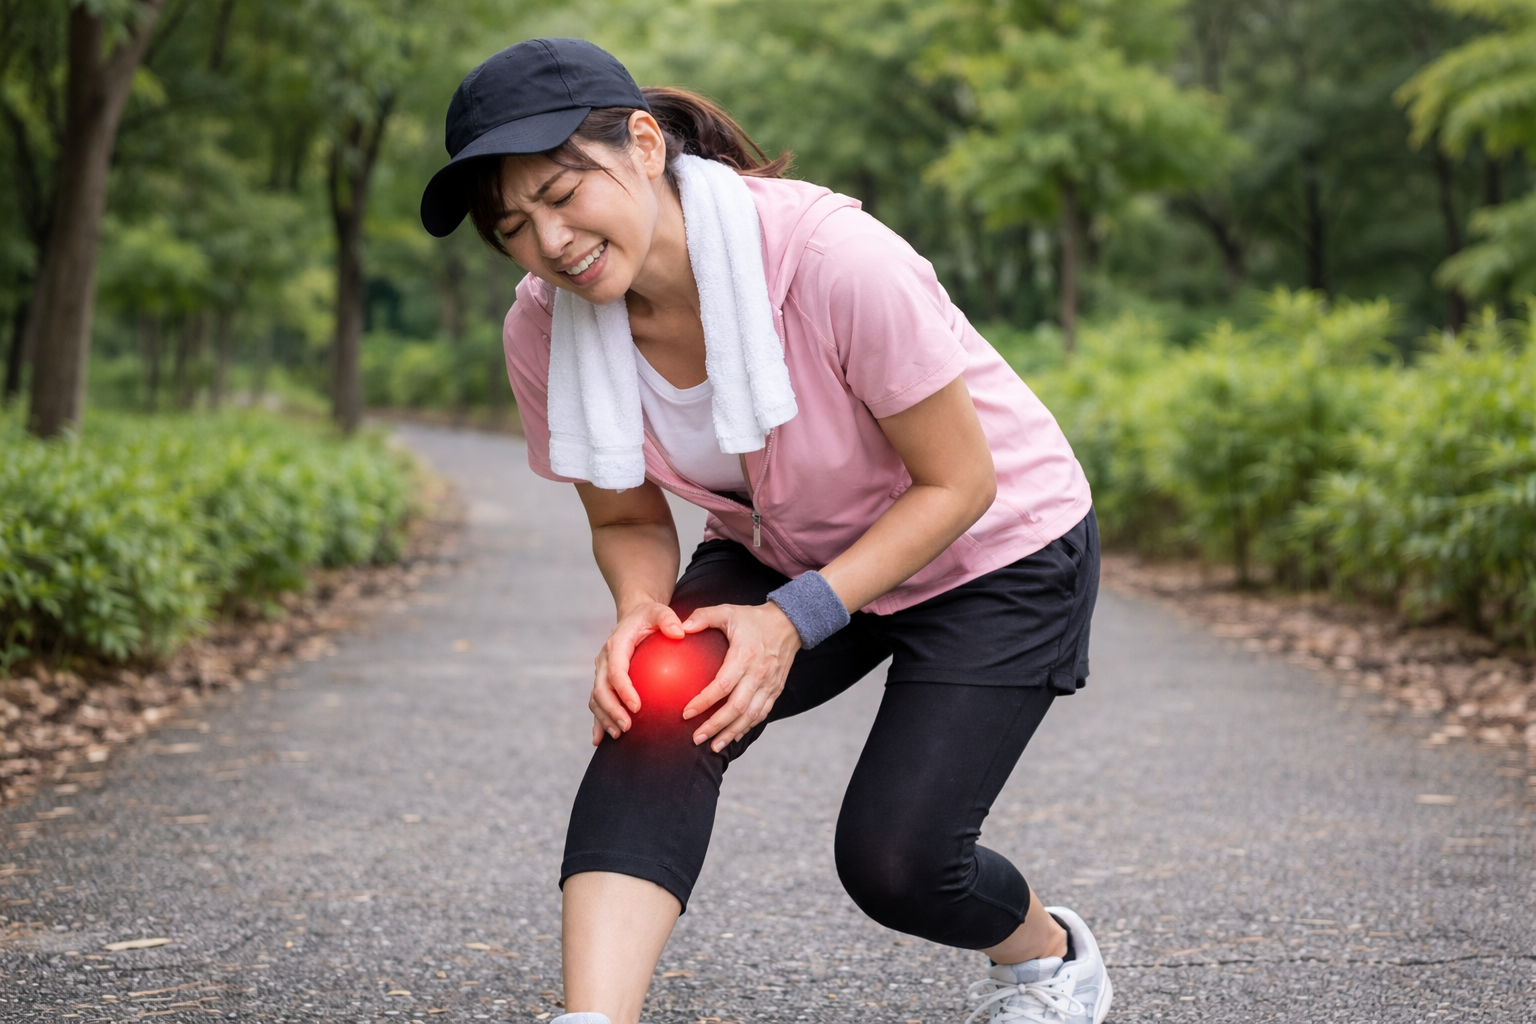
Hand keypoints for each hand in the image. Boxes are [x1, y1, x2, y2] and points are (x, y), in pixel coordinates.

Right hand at [590, 601, 685, 744]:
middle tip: (627, 726)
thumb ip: (668, 619)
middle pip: (601, 689)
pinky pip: (597, 702)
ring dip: (605, 718)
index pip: (616, 670)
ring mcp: (601, 671)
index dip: (623, 690)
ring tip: (619, 733)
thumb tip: (680, 633)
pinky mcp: (603, 680)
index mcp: (616, 644)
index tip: (637, 706)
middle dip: (612, 710)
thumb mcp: (659, 611)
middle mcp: (604, 659)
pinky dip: (597, 721)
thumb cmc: (649, 616)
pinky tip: (601, 740)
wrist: (633, 616)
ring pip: (596, 698)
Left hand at [680, 602, 801, 751]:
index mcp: (745, 656)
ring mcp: (769, 684)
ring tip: (714, 746)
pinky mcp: (775, 690)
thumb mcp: (728, 611)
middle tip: (696, 738)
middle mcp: (758, 674)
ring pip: (750, 716)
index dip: (704, 702)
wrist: (790, 623)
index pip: (722, 685)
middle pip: (736, 707)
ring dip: (731, 732)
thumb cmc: (754, 618)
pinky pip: (762, 714)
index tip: (686, 713)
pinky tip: (733, 736)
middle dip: (715, 726)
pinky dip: (747, 727)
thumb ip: (703, 616)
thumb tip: (680, 627)